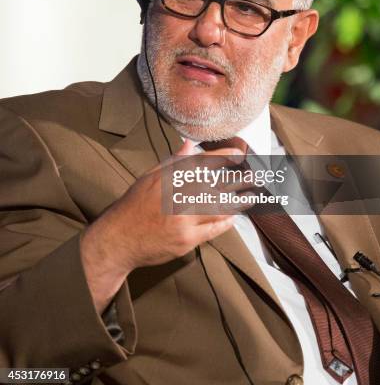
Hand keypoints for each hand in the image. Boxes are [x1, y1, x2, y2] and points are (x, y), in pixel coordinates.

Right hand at [80, 140, 248, 312]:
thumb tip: (189, 144)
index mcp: (167, 178)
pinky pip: (212, 230)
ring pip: (218, 208)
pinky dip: (225, 222)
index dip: (223, 156)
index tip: (240, 152)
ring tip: (252, 196)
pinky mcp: (185, 240)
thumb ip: (173, 162)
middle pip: (216, 185)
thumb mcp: (149, 178)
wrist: (118, 240)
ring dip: (239, 202)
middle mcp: (176, 197)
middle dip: (239, 180)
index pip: (201, 162)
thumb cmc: (134, 206)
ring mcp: (182, 220)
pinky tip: (234, 217)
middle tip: (257, 177)